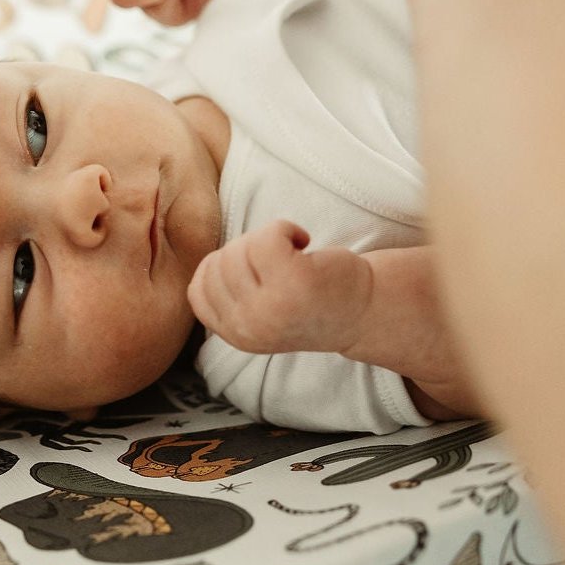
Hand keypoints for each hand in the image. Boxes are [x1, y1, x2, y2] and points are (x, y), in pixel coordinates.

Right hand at [188, 219, 372, 354]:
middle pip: (217, 264)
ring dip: (267, 238)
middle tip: (279, 260)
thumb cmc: (313, 301)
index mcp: (236, 335)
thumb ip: (230, 298)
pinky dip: (284, 228)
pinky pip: (266, 237)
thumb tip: (207, 266)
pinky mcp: (293, 283)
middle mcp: (247, 327)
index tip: (256, 270)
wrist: (368, 309)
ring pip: (239, 248)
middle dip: (245, 249)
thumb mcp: (259, 312)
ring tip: (292, 254)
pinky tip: (303, 240)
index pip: (197, 291)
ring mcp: (268, 307)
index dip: (221, 268)